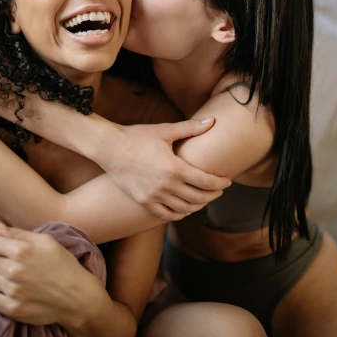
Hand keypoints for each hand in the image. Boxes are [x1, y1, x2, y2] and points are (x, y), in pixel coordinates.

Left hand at [0, 221, 97, 326]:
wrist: (77, 297)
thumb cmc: (63, 264)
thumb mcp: (45, 241)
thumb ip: (16, 232)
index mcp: (22, 250)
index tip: (7, 248)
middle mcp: (14, 271)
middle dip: (3, 259)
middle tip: (19, 264)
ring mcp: (13, 292)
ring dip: (0, 276)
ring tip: (16, 278)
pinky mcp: (12, 309)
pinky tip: (3, 289)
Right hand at [99, 119, 231, 220]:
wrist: (109, 148)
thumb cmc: (137, 136)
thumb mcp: (165, 130)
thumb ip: (191, 128)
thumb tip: (213, 121)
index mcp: (174, 168)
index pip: (205, 182)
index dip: (219, 183)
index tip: (227, 181)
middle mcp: (166, 186)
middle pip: (198, 198)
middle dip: (212, 195)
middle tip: (218, 190)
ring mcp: (154, 196)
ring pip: (184, 209)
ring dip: (198, 206)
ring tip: (203, 199)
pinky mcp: (144, 202)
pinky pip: (166, 215)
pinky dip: (179, 214)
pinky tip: (184, 208)